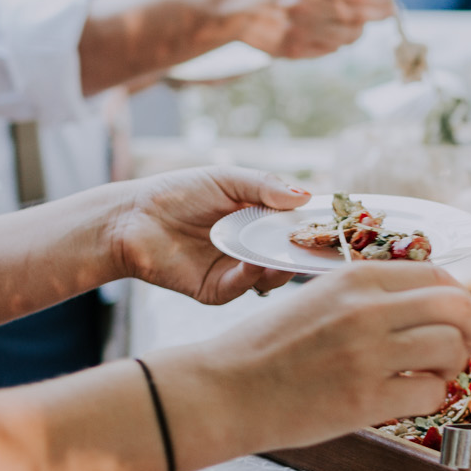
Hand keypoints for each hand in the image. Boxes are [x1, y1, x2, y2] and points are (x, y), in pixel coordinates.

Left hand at [108, 166, 309, 303]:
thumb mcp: (226, 180)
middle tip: (320, 246)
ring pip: (273, 277)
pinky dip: (252, 275)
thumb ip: (265, 187)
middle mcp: (253, 247)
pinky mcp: (216, 290)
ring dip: (282, 265)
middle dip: (307, 253)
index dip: (317, 227)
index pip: (298, 226)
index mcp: (260, 219)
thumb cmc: (178, 193)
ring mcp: (236, 270)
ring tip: (283, 252)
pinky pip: (243, 288)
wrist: (132, 219)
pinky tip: (253, 260)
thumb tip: (306, 197)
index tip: (338, 225)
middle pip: (292, 257)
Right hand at [168, 262, 470, 457]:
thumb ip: (368, 296)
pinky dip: (430, 397)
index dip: (459, 299)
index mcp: (355, 278)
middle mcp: (366, 308)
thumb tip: (426, 304)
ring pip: (451, 348)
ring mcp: (367, 354)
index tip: (456, 318)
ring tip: (432, 375)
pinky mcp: (364, 399)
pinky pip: (429, 393)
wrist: (224, 389)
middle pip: (457, 307)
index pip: (438, 276)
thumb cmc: (267, 348)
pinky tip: (409, 397)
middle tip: (463, 348)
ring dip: (452, 366)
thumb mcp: (318, 298)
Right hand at [226, 0, 391, 59]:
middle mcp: (304, 6)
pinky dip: (336, 42)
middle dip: (377, 14)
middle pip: (358, 17)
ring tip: (353, 20)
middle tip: (387, 11)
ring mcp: (298, 31)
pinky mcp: (293, 50)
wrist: (231, 7)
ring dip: (357, 29)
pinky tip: (328, 30)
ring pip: (349, 37)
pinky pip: (330, 50)